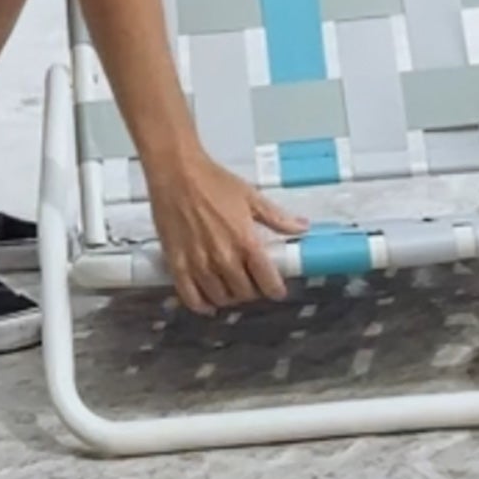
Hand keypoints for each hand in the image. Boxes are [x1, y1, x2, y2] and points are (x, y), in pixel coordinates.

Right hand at [148, 153, 308, 313]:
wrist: (176, 172)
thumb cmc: (213, 181)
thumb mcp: (250, 196)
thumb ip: (277, 217)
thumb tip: (302, 227)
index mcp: (246, 241)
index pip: (268, 282)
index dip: (275, 290)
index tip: (276, 289)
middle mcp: (224, 258)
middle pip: (244, 293)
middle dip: (251, 291)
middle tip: (250, 282)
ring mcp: (199, 263)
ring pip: (220, 298)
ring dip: (228, 297)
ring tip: (230, 288)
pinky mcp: (177, 263)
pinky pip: (190, 297)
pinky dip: (201, 306)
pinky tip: (207, 303)